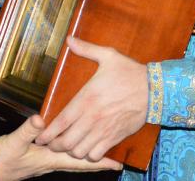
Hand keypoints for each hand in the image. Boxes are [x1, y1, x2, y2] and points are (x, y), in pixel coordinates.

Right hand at [0, 114, 121, 180]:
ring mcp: (44, 162)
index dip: (99, 162)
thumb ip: (27, 131)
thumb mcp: (13, 143)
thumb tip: (42, 120)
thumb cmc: (0, 160)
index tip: (118, 162)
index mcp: (50, 159)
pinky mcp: (37, 158)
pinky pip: (60, 156)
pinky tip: (71, 144)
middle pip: (81, 161)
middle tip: (116, 155)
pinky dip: (70, 151)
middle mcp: (51, 162)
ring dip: (86, 154)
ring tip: (100, 147)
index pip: (80, 161)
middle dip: (98, 158)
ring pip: (71, 158)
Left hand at [35, 36, 147, 160]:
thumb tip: (69, 40)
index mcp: (87, 98)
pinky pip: (96, 155)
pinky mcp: (115, 137)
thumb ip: (86, 49)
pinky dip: (89, 155)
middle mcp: (93, 117)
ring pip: (79, 151)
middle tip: (52, 142)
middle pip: (66, 141)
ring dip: (71, 151)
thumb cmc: (130, 72)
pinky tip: (87, 147)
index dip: (48, 132)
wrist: (154, 89)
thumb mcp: (108, 56)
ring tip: (68, 146)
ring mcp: (104, 129)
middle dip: (55, 144)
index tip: (41, 136)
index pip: (61, 121)